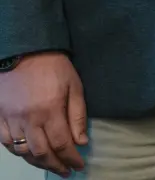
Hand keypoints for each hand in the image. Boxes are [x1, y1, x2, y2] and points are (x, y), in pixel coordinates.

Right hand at [0, 52, 87, 176]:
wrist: (24, 51)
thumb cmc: (54, 67)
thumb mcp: (74, 86)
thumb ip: (78, 115)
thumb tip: (81, 141)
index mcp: (50, 110)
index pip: (62, 144)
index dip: (71, 158)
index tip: (78, 165)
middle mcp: (28, 118)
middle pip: (41, 152)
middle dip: (55, 165)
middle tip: (65, 171)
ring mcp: (10, 119)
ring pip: (22, 151)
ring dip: (37, 162)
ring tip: (50, 165)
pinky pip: (6, 142)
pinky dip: (18, 152)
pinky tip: (28, 155)